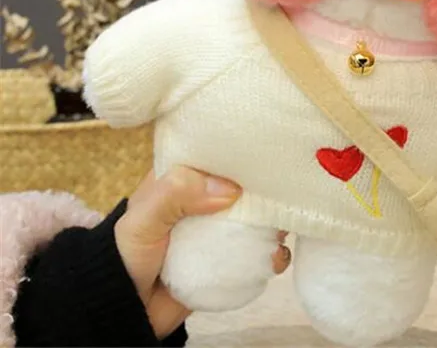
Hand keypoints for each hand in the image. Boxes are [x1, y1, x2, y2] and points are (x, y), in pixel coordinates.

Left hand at [114, 167, 290, 338]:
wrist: (126, 312)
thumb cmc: (127, 256)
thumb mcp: (144, 218)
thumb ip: (177, 193)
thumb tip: (232, 189)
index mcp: (183, 177)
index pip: (217, 153)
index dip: (242, 150)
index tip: (267, 150)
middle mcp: (206, 198)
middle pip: (246, 185)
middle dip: (269, 189)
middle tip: (284, 194)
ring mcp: (220, 230)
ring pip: (260, 218)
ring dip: (276, 222)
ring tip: (282, 230)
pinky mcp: (231, 259)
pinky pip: (261, 253)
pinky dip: (275, 254)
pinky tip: (276, 257)